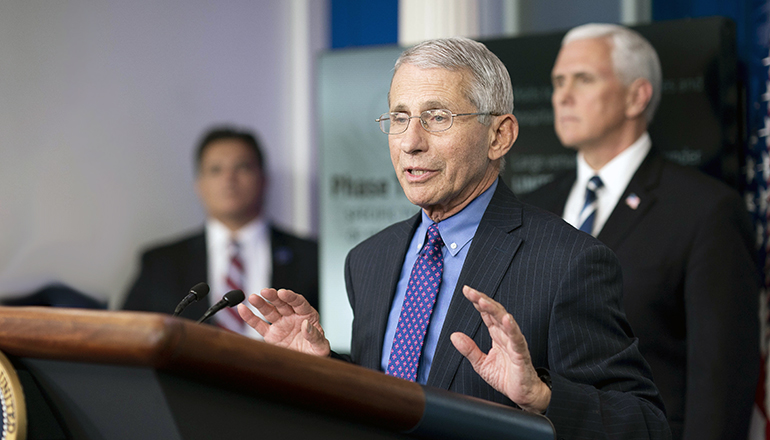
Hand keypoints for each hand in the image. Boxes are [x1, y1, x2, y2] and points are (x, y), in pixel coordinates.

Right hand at [238, 288, 329, 356]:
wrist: (307, 364)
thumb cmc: (317, 352)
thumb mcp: (321, 347)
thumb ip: (315, 336)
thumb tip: (306, 325)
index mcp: (307, 315)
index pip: (299, 302)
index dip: (290, 297)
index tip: (283, 292)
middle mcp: (293, 316)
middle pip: (282, 303)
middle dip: (273, 297)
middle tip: (265, 291)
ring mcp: (281, 324)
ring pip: (269, 311)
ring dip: (261, 303)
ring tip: (253, 298)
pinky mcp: (270, 334)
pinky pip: (259, 325)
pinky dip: (250, 317)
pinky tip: (242, 309)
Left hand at [449, 285, 550, 412]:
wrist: (523, 394)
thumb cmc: (506, 377)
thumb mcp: (481, 363)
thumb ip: (469, 349)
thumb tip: (454, 336)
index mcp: (497, 335)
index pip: (487, 314)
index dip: (477, 302)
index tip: (466, 291)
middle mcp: (506, 335)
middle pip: (494, 312)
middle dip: (482, 300)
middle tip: (470, 291)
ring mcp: (515, 343)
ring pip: (505, 321)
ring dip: (494, 310)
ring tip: (483, 301)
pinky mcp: (521, 354)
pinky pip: (517, 339)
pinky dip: (512, 328)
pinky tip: (506, 319)